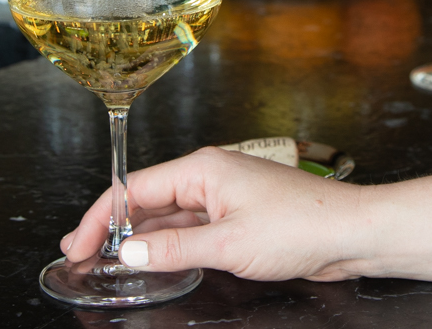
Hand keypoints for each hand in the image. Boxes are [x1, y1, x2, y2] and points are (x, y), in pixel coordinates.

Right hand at [59, 147, 371, 282]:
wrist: (353, 232)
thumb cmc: (302, 226)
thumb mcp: (229, 245)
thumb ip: (174, 250)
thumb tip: (129, 254)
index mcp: (202, 168)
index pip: (134, 189)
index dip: (100, 218)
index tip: (78, 245)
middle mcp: (209, 176)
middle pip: (147, 200)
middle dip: (113, 228)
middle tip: (82, 257)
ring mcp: (223, 197)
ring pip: (168, 217)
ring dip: (139, 239)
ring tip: (108, 262)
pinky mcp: (237, 217)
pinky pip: (190, 230)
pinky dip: (168, 246)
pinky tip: (153, 263)